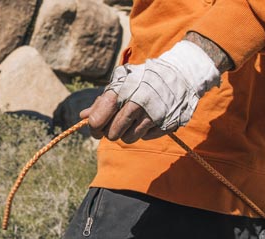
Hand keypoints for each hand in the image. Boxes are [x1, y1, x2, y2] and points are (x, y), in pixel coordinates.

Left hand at [85, 40, 220, 142]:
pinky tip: (149, 118)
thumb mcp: (122, 83)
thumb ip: (102, 101)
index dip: (94, 127)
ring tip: (134, 120)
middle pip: (112, 134)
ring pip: (128, 139)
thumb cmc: (145, 79)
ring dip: (127, 133)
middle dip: (111, 132)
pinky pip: (145, 137)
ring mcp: (152, 115)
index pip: (98, 119)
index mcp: (122, 91)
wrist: (181, 73)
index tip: (96, 128)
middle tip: (116, 126)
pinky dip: (144, 131)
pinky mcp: (164, 124)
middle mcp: (136, 104)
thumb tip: (83, 116)